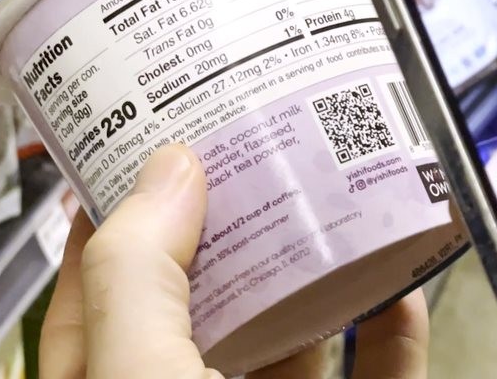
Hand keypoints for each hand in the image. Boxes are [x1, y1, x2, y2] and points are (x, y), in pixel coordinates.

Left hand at [40, 144, 429, 378]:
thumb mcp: (140, 376)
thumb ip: (139, 278)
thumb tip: (168, 170)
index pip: (96, 290)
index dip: (120, 211)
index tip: (155, 140)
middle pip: (209, 297)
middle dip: (236, 220)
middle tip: (259, 143)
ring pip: (298, 331)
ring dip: (322, 265)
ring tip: (337, 191)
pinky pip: (382, 371)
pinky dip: (396, 326)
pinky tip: (400, 280)